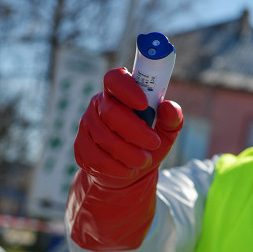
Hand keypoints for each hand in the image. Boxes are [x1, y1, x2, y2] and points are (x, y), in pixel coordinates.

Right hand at [74, 67, 182, 188]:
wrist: (127, 172)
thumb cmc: (147, 145)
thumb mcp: (165, 133)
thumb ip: (172, 119)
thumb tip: (169, 108)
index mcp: (119, 93)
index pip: (115, 79)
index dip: (127, 89)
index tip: (144, 104)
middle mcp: (98, 104)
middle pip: (111, 112)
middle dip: (137, 131)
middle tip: (154, 144)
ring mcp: (86, 125)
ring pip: (106, 139)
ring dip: (131, 154)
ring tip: (144, 160)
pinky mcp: (80, 147)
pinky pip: (98, 159)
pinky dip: (118, 168)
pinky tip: (128, 169)